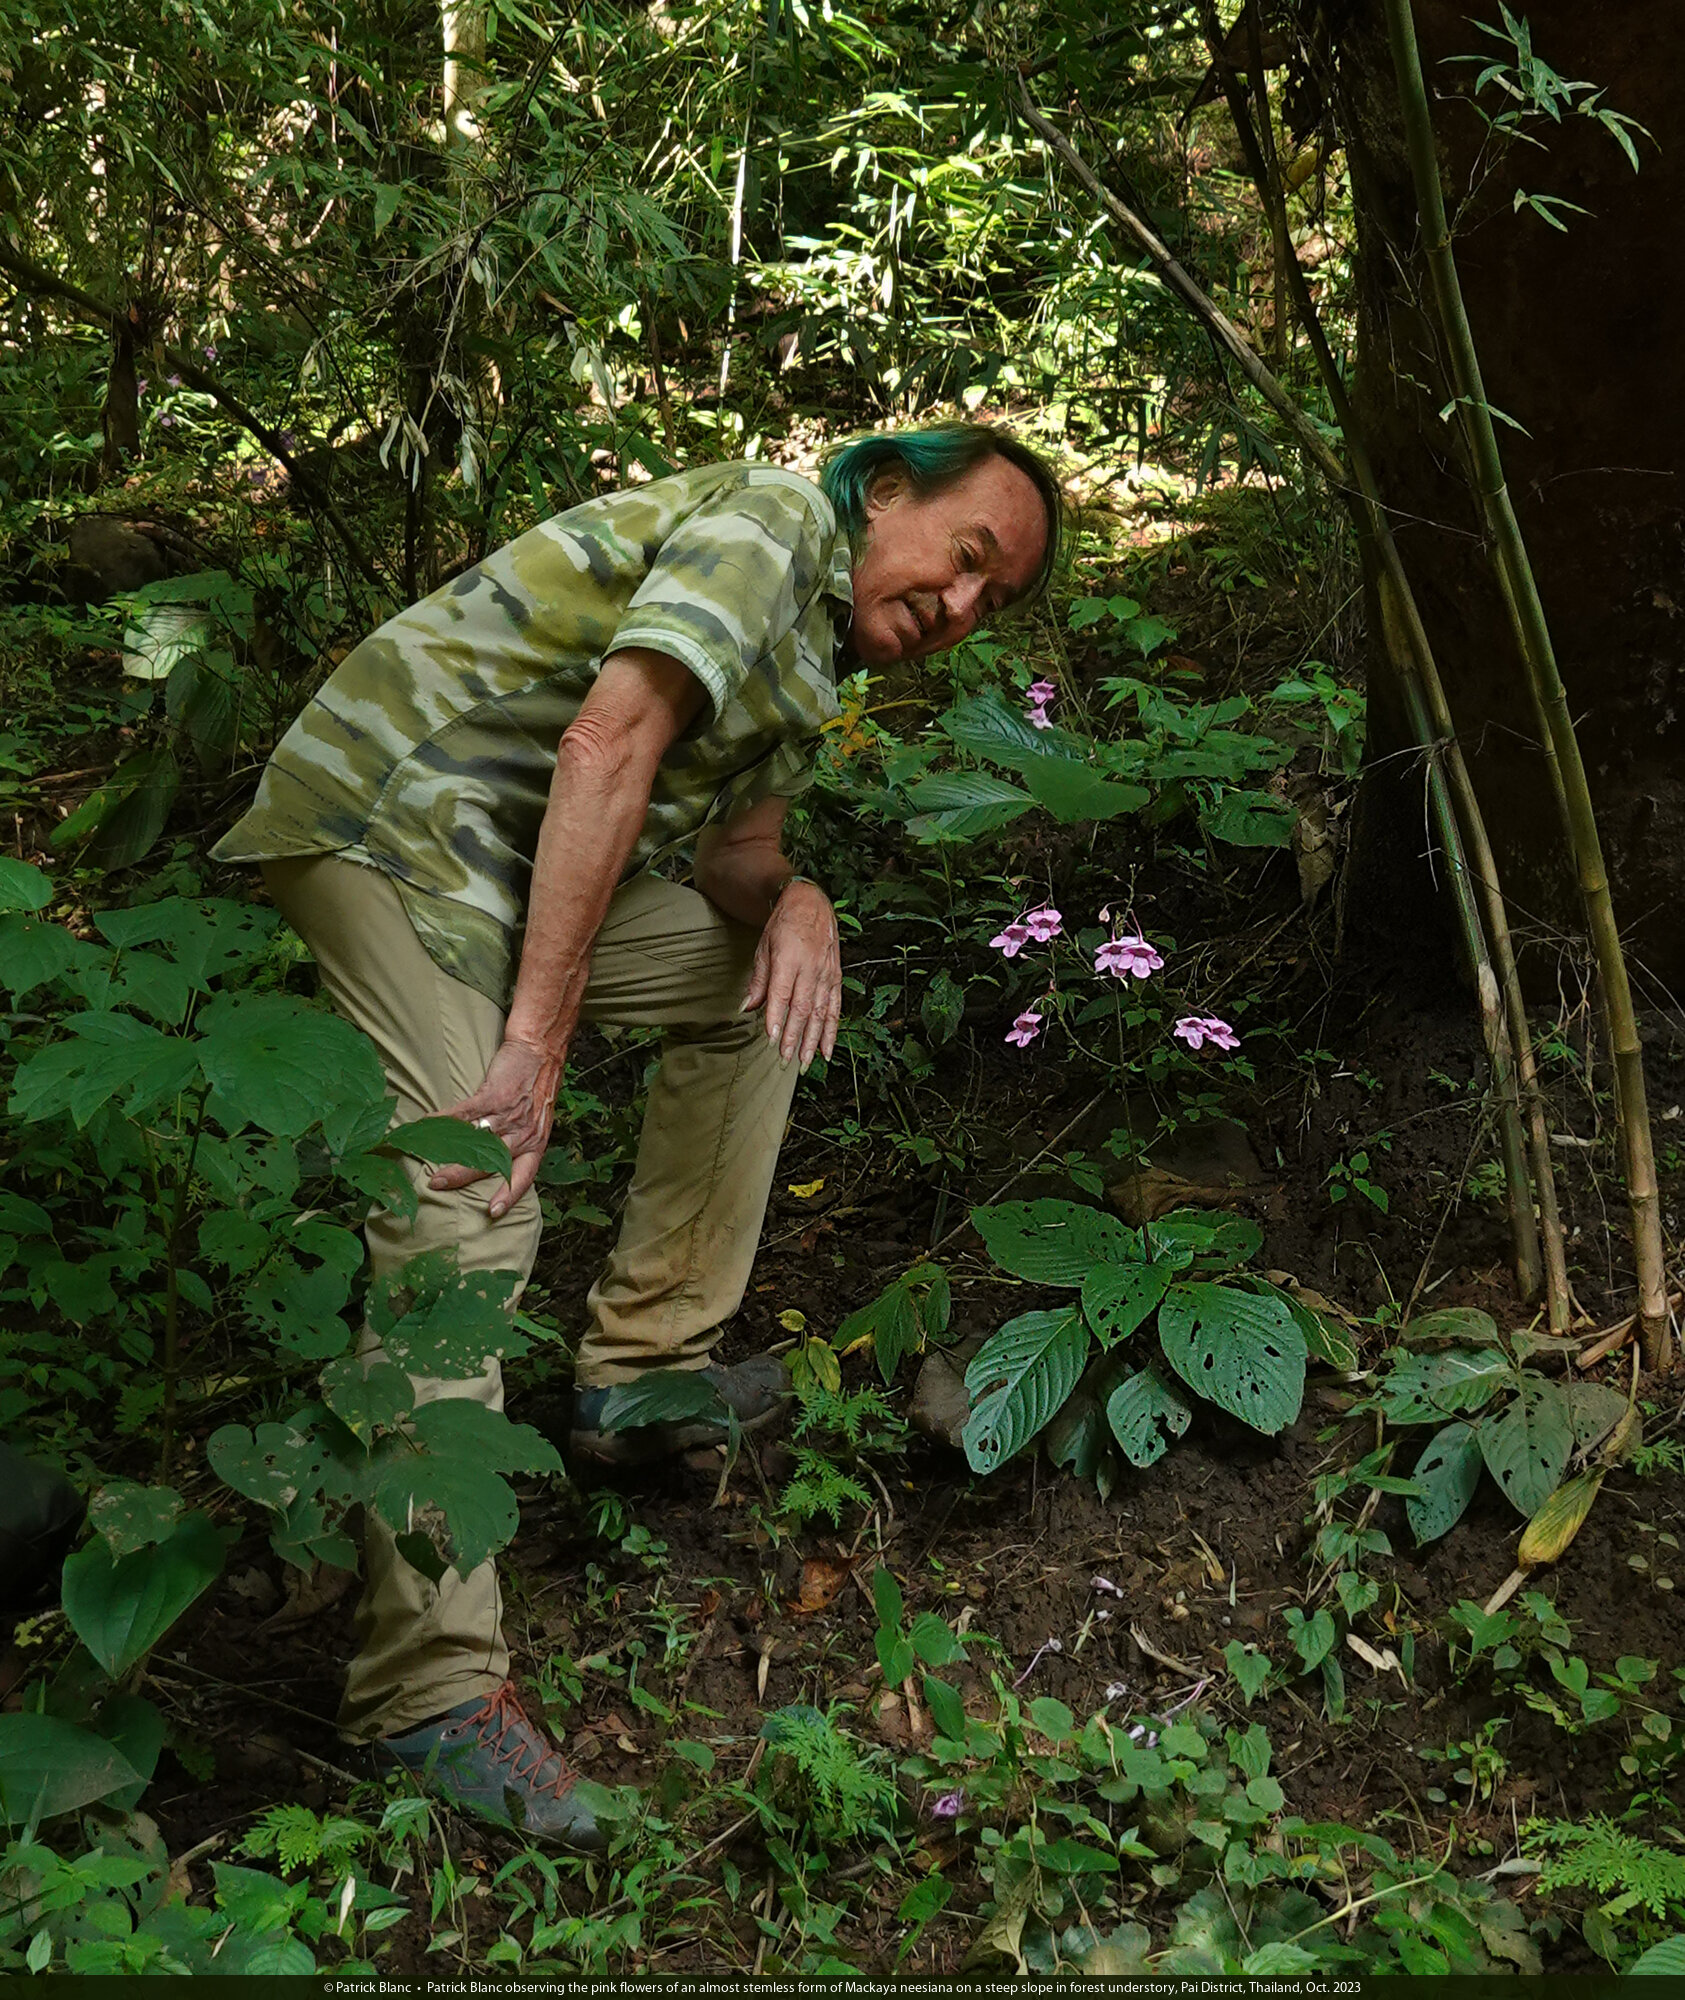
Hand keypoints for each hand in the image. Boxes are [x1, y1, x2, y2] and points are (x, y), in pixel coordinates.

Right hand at [427, 1035, 563, 1219]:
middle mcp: (524, 1132)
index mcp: (536, 1142)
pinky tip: (425, 1124)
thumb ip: (521, 1142)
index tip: (493, 1212)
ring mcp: (509, 1113)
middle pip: (492, 1162)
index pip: (525, 1175)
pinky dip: (444, 1120)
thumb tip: (496, 1162)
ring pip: (477, 1141)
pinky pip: (466, 1112)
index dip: (509, 1194)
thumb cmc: (536, 1086)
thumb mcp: (538, 1121)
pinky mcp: (495, 1093)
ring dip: (450, 1154)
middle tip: (437, 1186)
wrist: (541, 1048)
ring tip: (429, 1164)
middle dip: (463, 1176)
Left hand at [742, 880, 841, 1066]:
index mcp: (788, 959)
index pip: (781, 995)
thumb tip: (746, 1008)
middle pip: (802, 1009)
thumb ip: (758, 980)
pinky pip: (835, 1008)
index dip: (776, 1019)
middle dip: (794, 1038)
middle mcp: (810, 968)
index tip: (771, 1041)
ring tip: (805, 1063)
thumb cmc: (783, 924)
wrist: (811, 903)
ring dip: (813, 1040)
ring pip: (820, 1013)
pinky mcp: (836, 978)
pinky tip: (826, 1050)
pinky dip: (831, 1031)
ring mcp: (826, 974)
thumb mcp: (764, 947)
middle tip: (785, 1060)